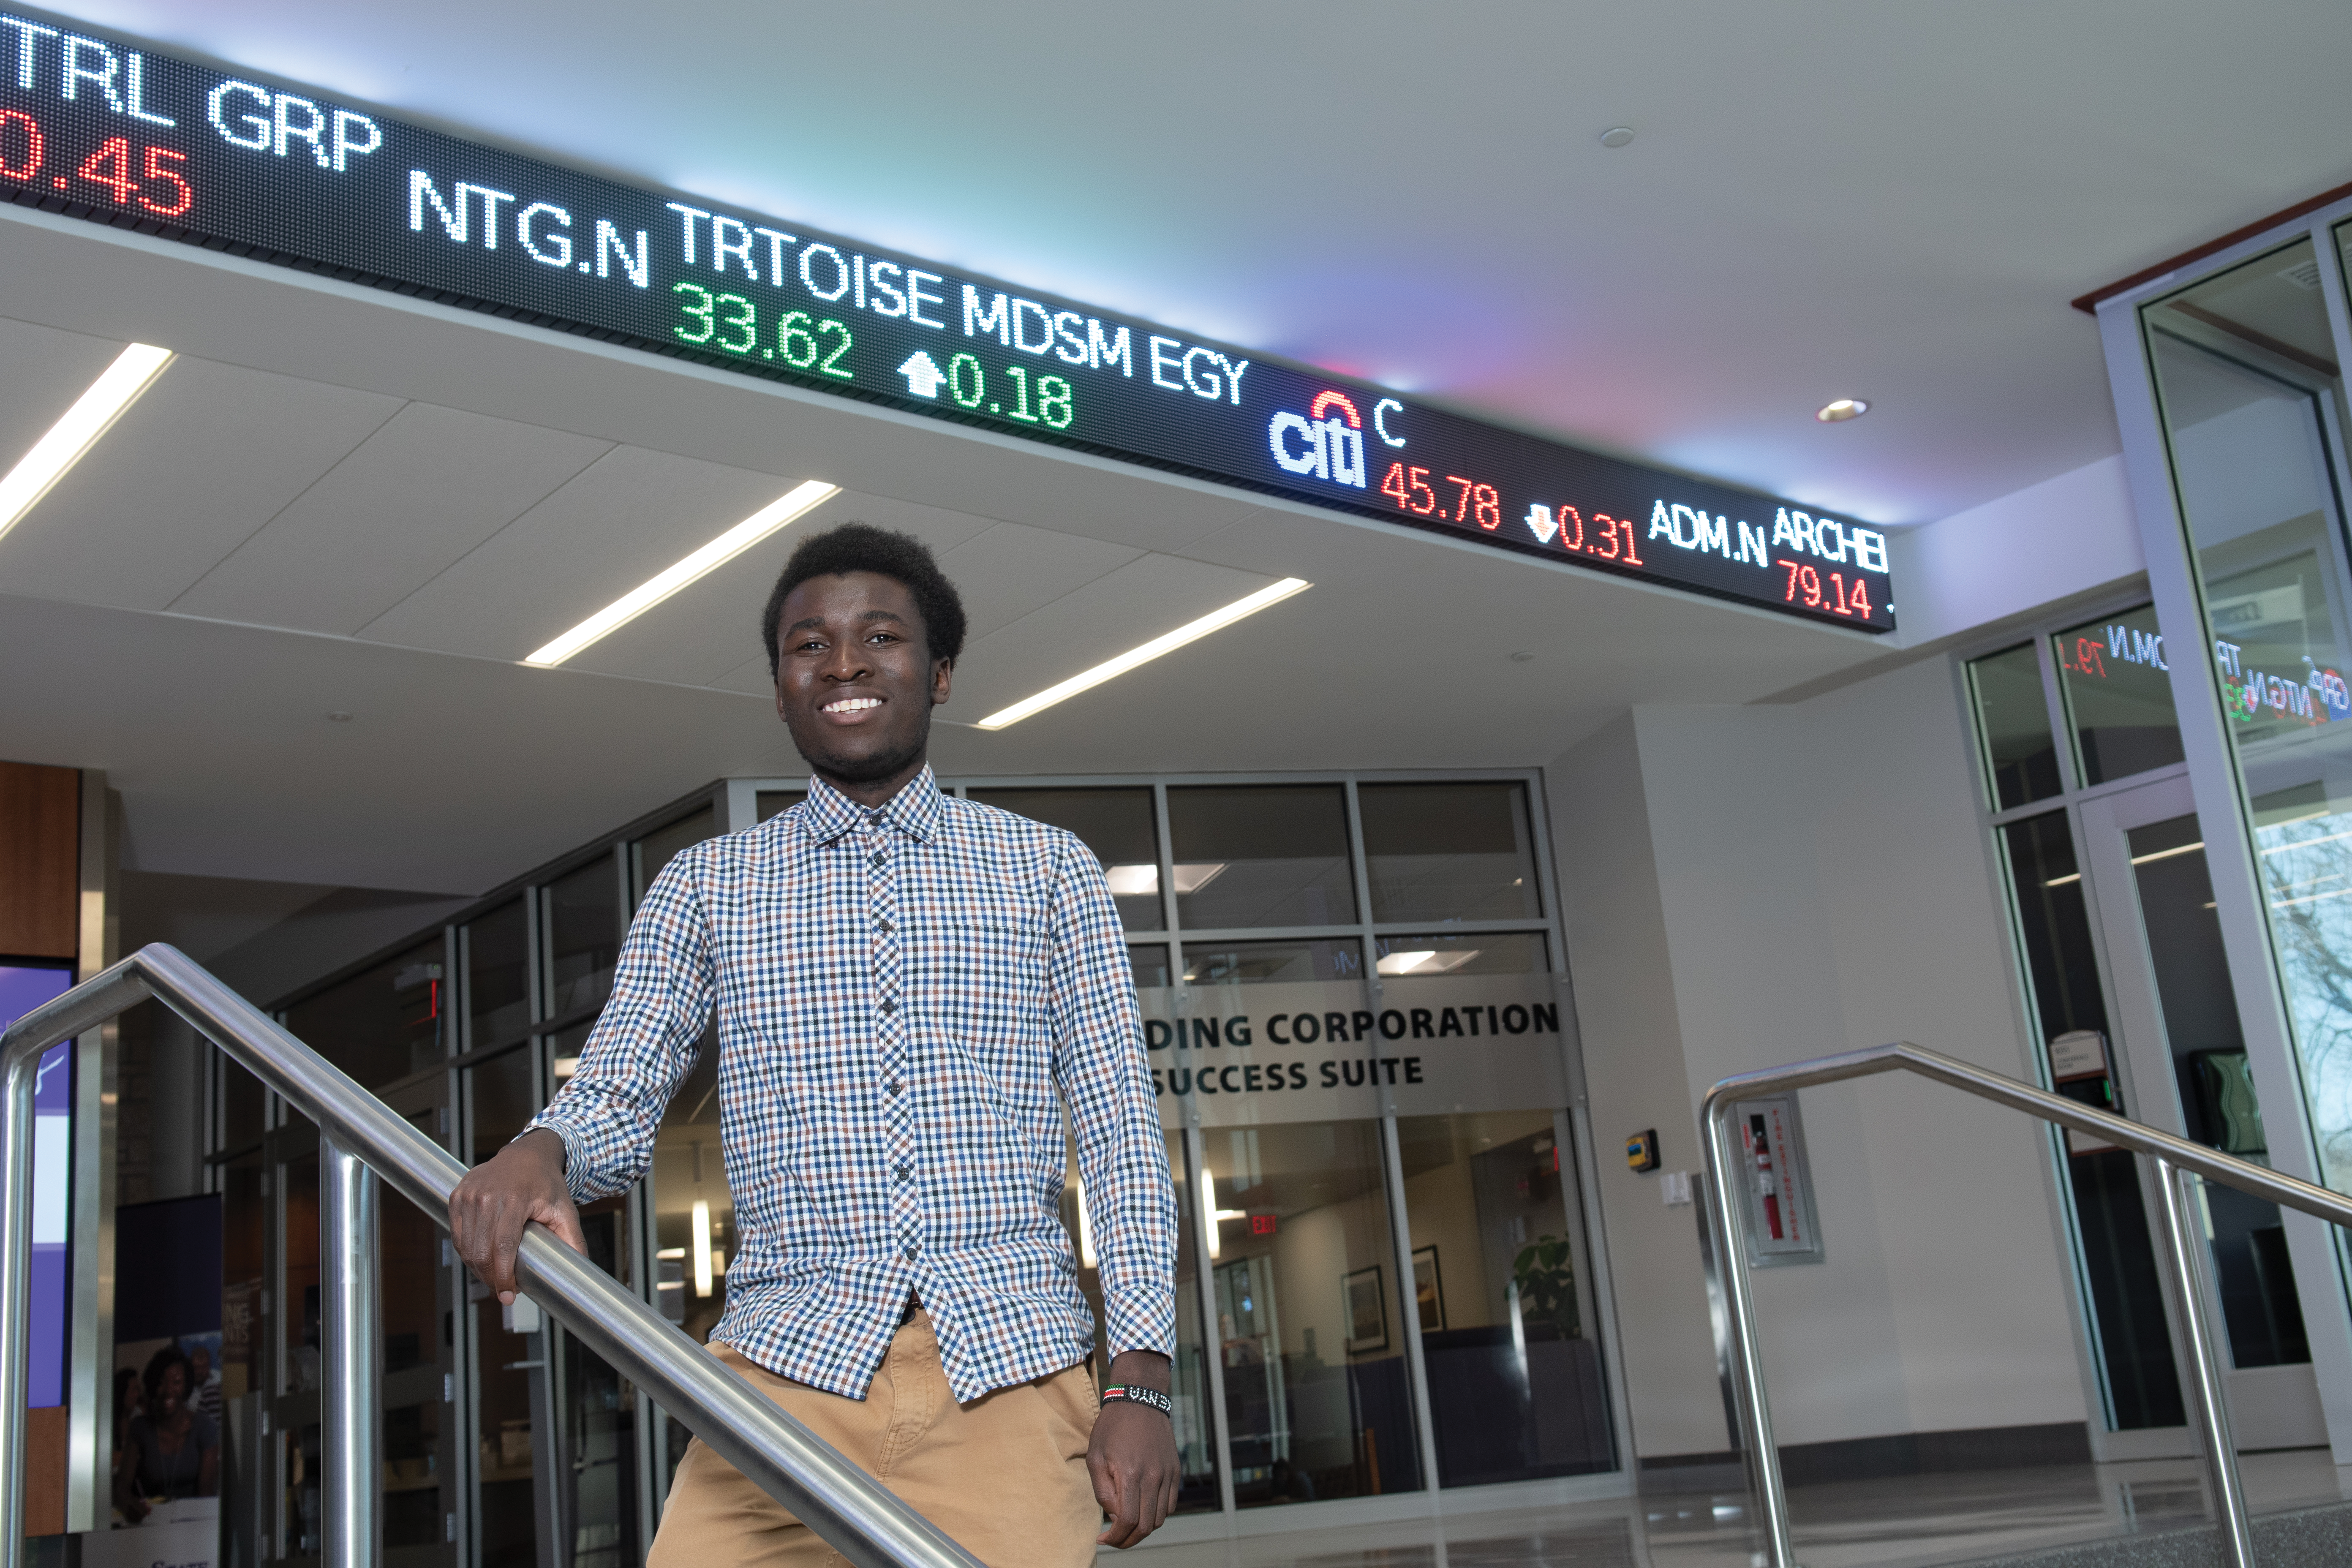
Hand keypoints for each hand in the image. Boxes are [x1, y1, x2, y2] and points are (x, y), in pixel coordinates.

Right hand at [448, 1129, 586, 1304]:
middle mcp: (488, 1196)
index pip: (502, 1247)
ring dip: (477, 1268)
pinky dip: (467, 1252)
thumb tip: (580, 1269)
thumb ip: (573, 1240)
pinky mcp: (458, 1196)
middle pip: (481, 1252)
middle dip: (490, 1278)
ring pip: (466, 1247)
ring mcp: (469, 1195)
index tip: (508, 1296)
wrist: (527, 1154)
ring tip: (493, 1276)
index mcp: (515, 1199)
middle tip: (503, 1289)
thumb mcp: (565, 1209)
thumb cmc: (546, 1182)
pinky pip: (458, 1235)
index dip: (503, 1276)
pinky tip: (480, 1258)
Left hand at [1089, 1350, 1177, 1547]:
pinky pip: (1170, 1504)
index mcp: (1130, 1474)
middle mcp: (1153, 1477)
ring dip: (1143, 1529)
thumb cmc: (1111, 1428)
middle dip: (1128, 1540)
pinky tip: (1142, 1509)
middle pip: (1146, 1526)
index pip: (1128, 1521)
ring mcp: (1167, 1474)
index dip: (1115, 1537)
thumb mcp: (1095, 1457)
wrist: (1139, 1400)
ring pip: (1160, 1518)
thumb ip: (1103, 1491)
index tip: (1103, 1539)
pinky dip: (1157, 1514)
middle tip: (1115, 1539)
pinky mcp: (1175, 1470)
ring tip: (1127, 1525)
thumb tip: (1113, 1517)